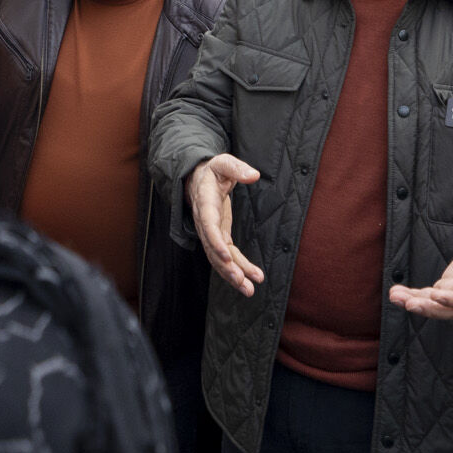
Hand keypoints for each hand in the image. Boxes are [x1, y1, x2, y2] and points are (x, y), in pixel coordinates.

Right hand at [186, 154, 264, 295]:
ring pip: (219, 258)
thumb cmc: (213, 171)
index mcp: (205, 204)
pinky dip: (238, 268)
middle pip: (213, 249)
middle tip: (242, 282)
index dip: (215, 242)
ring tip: (249, 289)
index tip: (226, 256)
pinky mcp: (219, 236)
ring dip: (233, 275)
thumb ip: (237, 168)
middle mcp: (205, 223)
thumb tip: (254, 175)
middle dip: (227, 267)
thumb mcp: (223, 163)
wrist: (198, 179)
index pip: (208, 226)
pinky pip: (226, 256)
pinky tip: (250, 279)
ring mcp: (211, 232)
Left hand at [389, 222, 452, 319]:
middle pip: (452, 309)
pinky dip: (414, 295)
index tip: (436, 294)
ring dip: (415, 302)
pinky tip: (397, 293)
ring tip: (395, 296)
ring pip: (438, 304)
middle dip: (429, 308)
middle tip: (408, 303)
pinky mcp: (450, 286)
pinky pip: (430, 295)